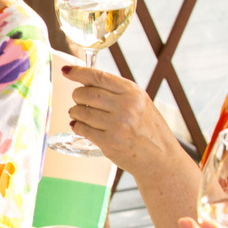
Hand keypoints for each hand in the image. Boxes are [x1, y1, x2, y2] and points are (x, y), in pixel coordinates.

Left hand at [60, 60, 181, 174]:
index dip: (78, 72)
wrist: (160, 156)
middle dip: (77, 96)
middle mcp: (125, 107)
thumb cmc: (148, 128)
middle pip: (86, 94)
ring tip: (79, 114)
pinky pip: (82, 129)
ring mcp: (117, 126)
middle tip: (79, 99)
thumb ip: (117, 91)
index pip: (99, 77)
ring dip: (75, 112)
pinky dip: (77, 126)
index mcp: (133, 93)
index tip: (67, 71)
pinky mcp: (109, 143)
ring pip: (81, 112)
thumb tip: (86, 81)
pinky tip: (80, 125)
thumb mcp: (140, 102)